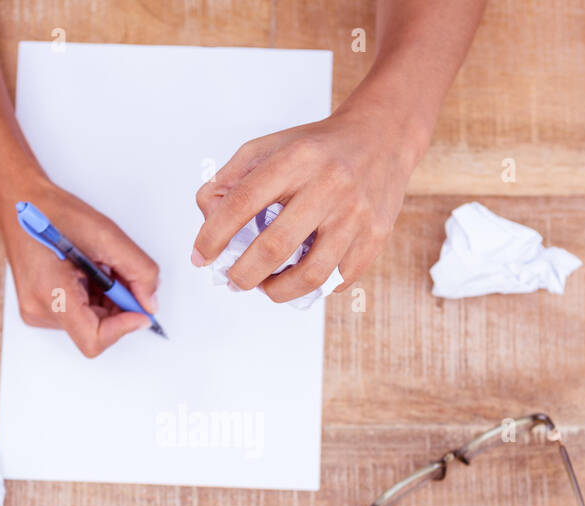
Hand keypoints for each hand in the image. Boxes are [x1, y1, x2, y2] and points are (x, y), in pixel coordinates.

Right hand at [0, 185, 158, 357]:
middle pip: (95, 331)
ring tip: (96, 267)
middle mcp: (40, 310)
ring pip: (90, 323)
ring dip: (105, 300)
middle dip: (117, 306)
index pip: (93, 339)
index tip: (140, 311)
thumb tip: (149, 303)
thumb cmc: (52, 213)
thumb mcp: (106, 235)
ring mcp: (38, 311)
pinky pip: (79, 315)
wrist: (19, 204)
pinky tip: (86, 272)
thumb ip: (137, 271)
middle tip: (118, 273)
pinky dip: (93, 297)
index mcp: (51, 294)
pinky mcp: (42, 307)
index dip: (123, 328)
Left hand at [191, 111, 416, 302]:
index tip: (201, 256)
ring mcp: (355, 214)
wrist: (383, 135)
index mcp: (296, 159)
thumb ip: (232, 177)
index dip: (213, 236)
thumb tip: (207, 218)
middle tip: (234, 280)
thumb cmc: (319, 147)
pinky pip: (338, 279)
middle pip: (274, 247)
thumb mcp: (271, 146)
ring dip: (278, 290)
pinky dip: (314, 287)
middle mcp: (328, 185)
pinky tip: (301, 277)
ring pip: (310, 275)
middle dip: (243, 275)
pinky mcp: (376, 235)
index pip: (242, 203)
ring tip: (267, 285)